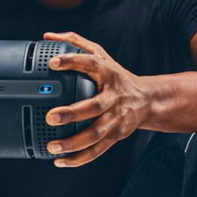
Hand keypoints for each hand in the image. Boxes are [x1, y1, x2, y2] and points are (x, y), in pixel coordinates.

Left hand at [43, 31, 150, 166]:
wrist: (148, 100)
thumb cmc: (116, 76)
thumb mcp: (101, 55)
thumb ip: (75, 43)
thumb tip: (48, 36)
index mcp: (108, 73)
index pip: (90, 63)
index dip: (71, 62)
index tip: (52, 63)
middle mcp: (113, 97)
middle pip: (94, 107)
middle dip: (72, 113)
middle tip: (51, 116)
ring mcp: (116, 119)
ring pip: (95, 134)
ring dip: (73, 143)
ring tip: (52, 146)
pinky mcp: (116, 135)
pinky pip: (97, 150)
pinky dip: (79, 158)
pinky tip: (61, 161)